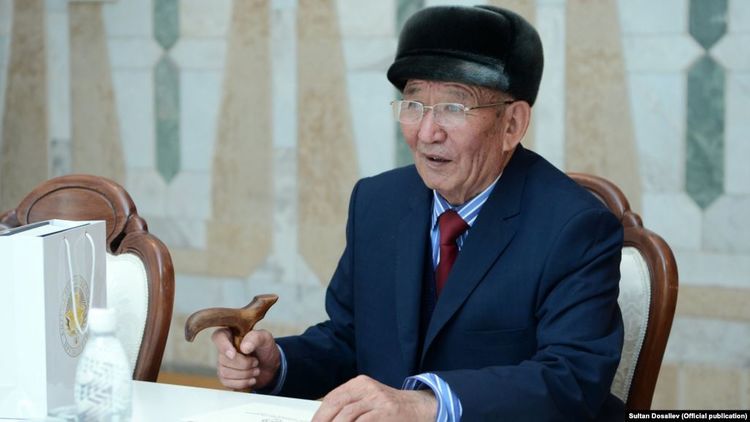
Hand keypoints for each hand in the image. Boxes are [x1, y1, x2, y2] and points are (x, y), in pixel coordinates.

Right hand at [211, 328, 280, 389]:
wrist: (269, 365)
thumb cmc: (265, 348)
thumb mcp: (265, 338)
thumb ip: (255, 338)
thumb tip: (244, 347)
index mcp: (231, 334)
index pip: (218, 337)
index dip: (224, 346)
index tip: (234, 354)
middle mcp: (224, 349)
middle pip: (224, 359)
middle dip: (244, 364)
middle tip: (256, 362)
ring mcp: (223, 364)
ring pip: (225, 373)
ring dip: (245, 374)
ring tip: (256, 370)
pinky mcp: (226, 377)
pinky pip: (227, 383)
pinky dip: (242, 383)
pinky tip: (251, 379)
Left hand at [312, 375, 436, 421]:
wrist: (420, 408)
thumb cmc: (391, 409)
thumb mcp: (368, 400)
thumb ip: (349, 408)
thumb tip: (326, 419)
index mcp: (360, 384)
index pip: (332, 398)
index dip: (320, 415)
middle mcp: (368, 388)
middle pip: (337, 406)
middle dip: (325, 421)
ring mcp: (378, 400)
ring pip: (348, 416)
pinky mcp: (387, 412)